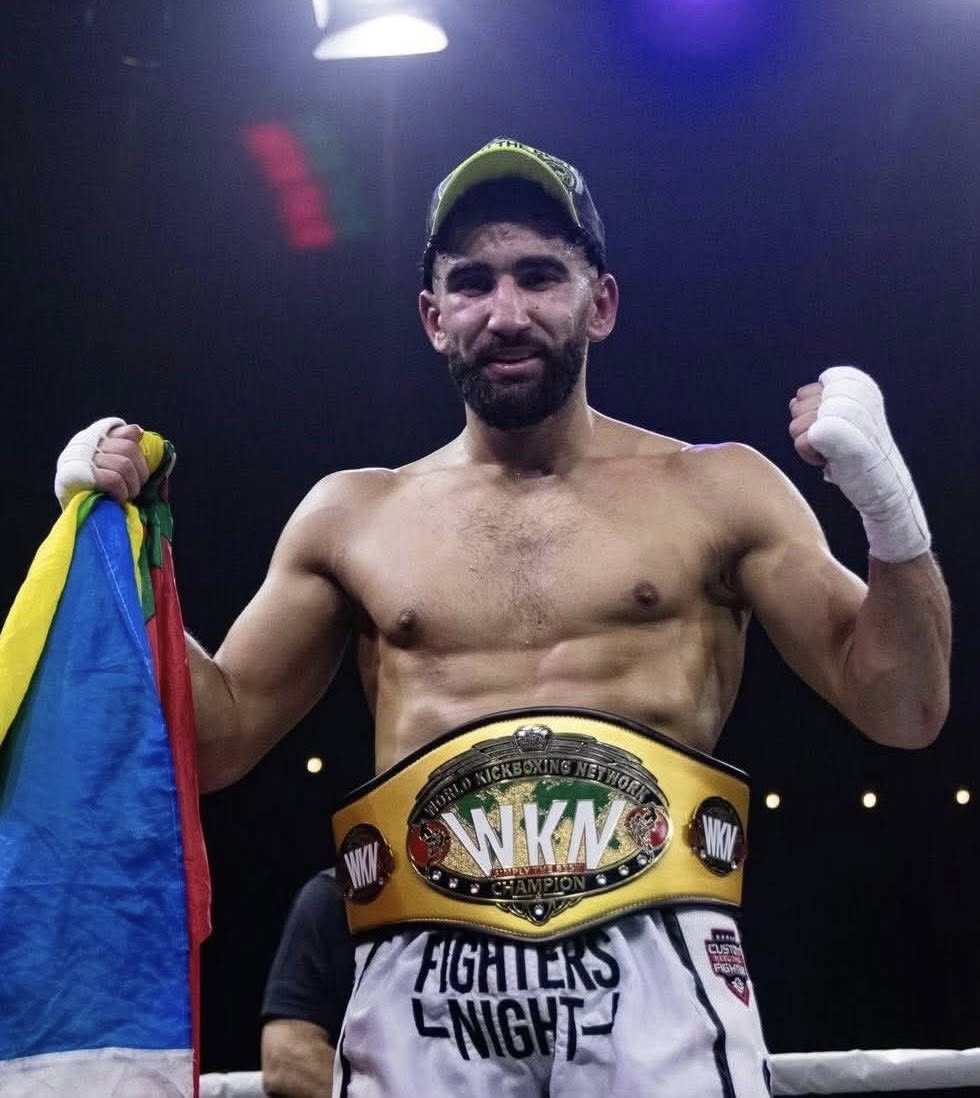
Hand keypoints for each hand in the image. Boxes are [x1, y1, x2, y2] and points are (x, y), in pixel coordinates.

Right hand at [54, 418, 150, 507]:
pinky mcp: (79, 475)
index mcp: (93, 438)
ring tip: (127, 495)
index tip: (137, 467)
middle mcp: (85, 443)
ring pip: (124, 464)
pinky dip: (121, 491)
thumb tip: (137, 431)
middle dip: (140, 472)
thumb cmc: (94, 493)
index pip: (127, 433)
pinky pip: (113, 479)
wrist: (71, 515)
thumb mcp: (110, 467)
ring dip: (132, 485)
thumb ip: (122, 447)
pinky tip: (118, 498)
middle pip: (129, 448)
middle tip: (135, 488)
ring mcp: (81, 458)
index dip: (136, 448)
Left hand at [787, 366, 929, 562]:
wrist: (884, 488)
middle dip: (808, 431)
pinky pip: (802, 441)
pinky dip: (810, 456)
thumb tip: (794, 401)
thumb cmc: (860, 457)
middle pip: (798, 408)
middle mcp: (857, 391)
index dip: (811, 418)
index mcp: (859, 384)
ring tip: (836, 452)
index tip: (836, 430)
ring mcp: (848, 410)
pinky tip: (831, 461)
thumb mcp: (842, 421)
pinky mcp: (839, 431)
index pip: (805, 393)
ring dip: (810, 445)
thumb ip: (819, 404)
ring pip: (797, 425)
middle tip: (836, 444)